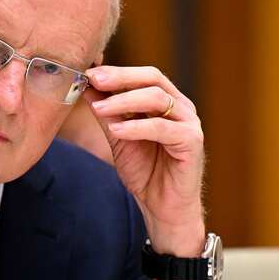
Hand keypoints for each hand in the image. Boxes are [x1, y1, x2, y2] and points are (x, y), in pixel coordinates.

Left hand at [85, 66, 215, 279]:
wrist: (164, 208)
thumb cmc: (146, 172)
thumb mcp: (119, 137)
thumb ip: (108, 112)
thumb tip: (86, 85)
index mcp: (167, 102)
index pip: (144, 75)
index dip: (117, 71)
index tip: (89, 71)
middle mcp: (181, 108)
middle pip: (152, 79)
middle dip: (120, 78)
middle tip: (94, 78)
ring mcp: (189, 123)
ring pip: (157, 99)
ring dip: (124, 101)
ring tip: (99, 108)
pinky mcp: (192, 143)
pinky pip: (162, 128)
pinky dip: (137, 127)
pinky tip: (117, 130)